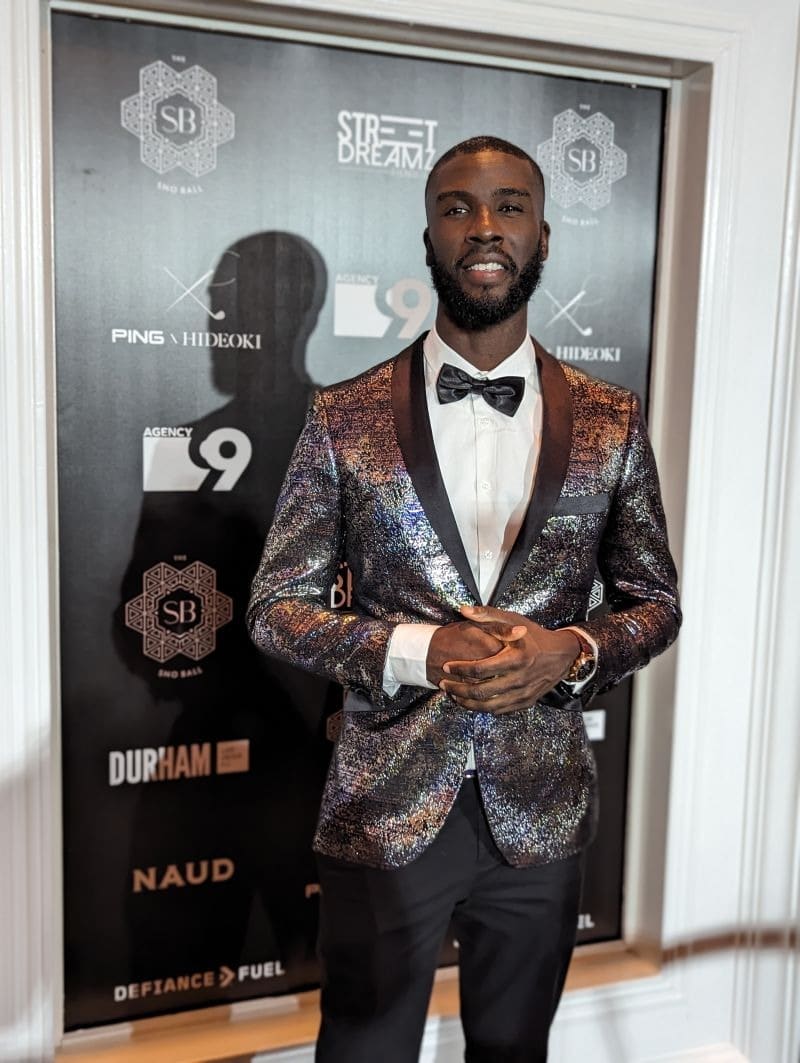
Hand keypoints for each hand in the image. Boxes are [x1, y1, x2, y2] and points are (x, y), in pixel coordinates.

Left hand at [439, 605, 579, 713]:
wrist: (562, 655)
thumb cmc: (534, 635)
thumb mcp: (513, 619)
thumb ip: (487, 615)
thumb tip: (463, 610)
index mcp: (516, 658)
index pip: (480, 669)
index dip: (459, 669)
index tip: (446, 666)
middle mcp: (520, 679)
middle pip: (481, 692)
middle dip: (458, 689)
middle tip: (444, 684)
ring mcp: (523, 694)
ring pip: (489, 706)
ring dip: (467, 703)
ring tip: (453, 695)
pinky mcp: (526, 702)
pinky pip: (500, 711)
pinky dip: (483, 709)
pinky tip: (472, 702)